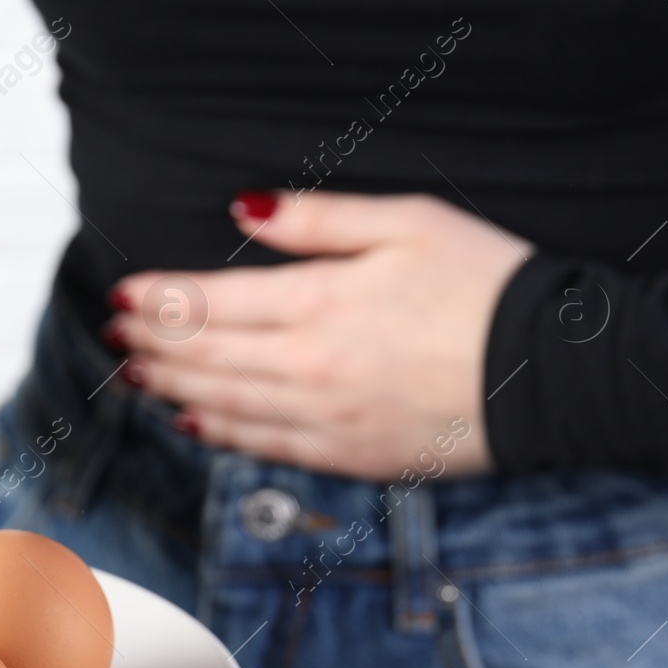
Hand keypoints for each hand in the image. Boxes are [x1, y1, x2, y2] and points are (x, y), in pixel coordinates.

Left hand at [104, 190, 530, 478]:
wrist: (554, 374)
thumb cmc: (488, 286)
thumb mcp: (407, 222)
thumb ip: (315, 219)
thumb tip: (243, 209)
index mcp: (318, 303)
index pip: (207, 303)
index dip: (156, 298)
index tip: (121, 293)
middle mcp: (308, 369)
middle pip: (202, 358)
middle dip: (150, 343)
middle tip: (114, 333)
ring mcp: (325, 421)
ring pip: (222, 407)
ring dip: (170, 389)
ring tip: (136, 375)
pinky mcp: (349, 457)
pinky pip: (264, 448)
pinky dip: (218, 434)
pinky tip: (193, 425)